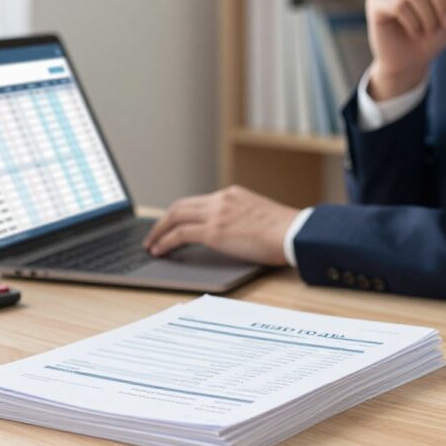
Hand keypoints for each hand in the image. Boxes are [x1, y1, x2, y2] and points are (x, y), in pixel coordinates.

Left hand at [142, 186, 299, 265]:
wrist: (295, 233)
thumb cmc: (285, 231)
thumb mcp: (259, 215)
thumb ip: (240, 218)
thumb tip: (230, 233)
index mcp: (232, 195)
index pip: (197, 202)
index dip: (179, 214)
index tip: (171, 224)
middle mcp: (221, 200)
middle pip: (180, 206)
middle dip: (162, 220)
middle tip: (153, 234)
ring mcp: (217, 214)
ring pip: (175, 217)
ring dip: (159, 231)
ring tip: (151, 245)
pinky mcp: (215, 231)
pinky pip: (180, 234)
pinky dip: (166, 241)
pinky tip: (160, 251)